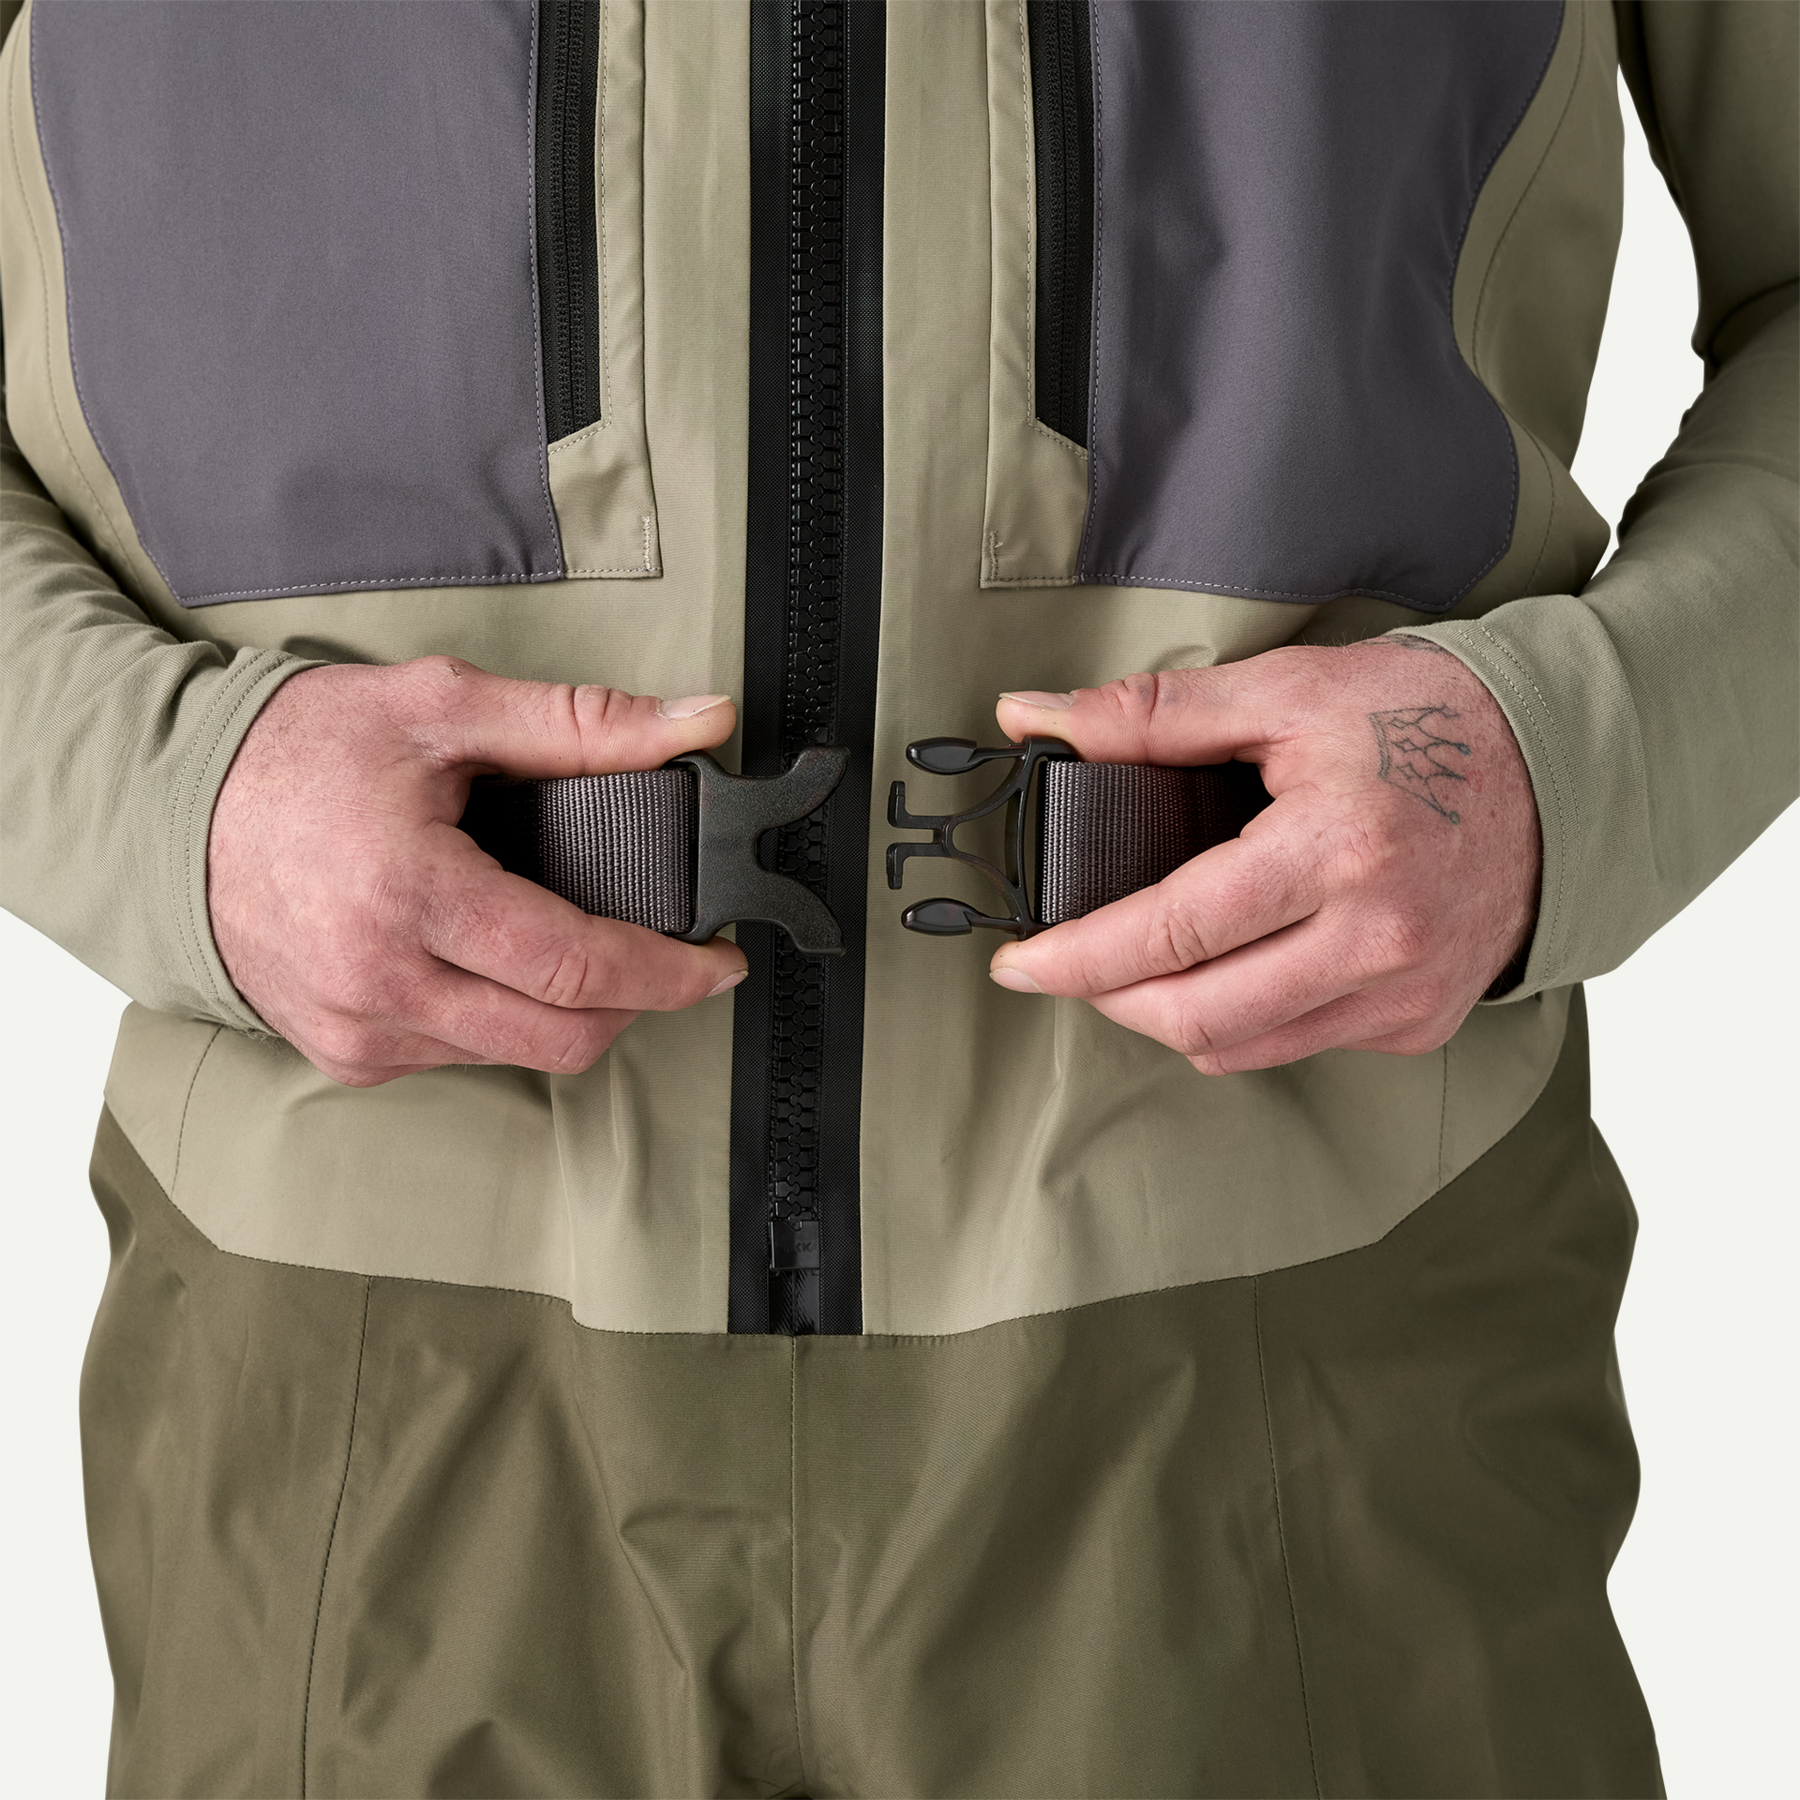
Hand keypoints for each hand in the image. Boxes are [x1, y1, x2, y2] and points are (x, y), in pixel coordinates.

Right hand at [208, 656, 746, 1086]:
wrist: (167, 810)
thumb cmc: (296, 753)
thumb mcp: (443, 710)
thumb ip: (582, 723)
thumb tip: (700, 721)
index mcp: (410, 896)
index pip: (577, 968)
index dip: (669, 972)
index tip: (719, 961)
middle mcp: (381, 985)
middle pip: (563, 1037)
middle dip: (638, 1002)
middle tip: (671, 957)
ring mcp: (359, 1032)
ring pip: (518, 1053)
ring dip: (570, 1012)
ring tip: (582, 945)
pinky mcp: (346, 1056)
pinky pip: (461, 1056)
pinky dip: (503, 1019)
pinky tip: (499, 963)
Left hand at [988, 637, 1540, 1072]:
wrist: (1563, 764)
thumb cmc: (1426, 717)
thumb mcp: (1286, 692)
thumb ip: (1152, 715)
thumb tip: (1034, 719)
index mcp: (1335, 852)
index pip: (1171, 935)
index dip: (1078, 958)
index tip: (1018, 964)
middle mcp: (1374, 941)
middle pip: (1196, 1017)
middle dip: (1107, 999)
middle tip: (1065, 965)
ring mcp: (1402, 994)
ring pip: (1239, 1050)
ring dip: (1166, 1017)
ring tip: (1132, 968)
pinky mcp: (1418, 1021)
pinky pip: (1297, 1043)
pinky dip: (1242, 1019)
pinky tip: (1230, 969)